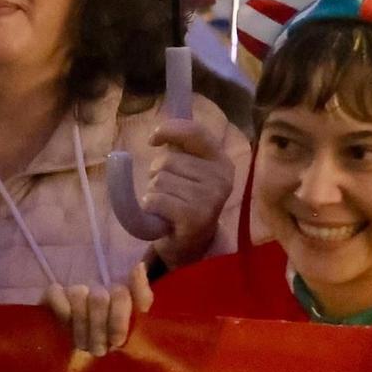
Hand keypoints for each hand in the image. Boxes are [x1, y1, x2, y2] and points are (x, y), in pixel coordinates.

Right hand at [43, 262, 152, 356]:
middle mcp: (98, 288)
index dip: (119, 318)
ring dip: (81, 325)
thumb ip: (141, 299)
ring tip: (82, 346)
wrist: (78, 359)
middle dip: (99, 328)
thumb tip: (138, 266)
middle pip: (99, 298)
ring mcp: (75, 290)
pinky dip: (62, 311)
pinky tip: (64, 328)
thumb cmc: (108, 343)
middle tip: (99, 351)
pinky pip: (56, 293)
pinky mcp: (53, 294)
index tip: (117, 342)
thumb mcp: (131, 329)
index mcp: (120, 295)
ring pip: (78, 294)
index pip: (122, 293)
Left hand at [145, 118, 233, 267]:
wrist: (189, 242)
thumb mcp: (186, 170)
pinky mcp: (196, 216)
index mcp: (220, 160)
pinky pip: (156, 200)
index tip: (153, 140)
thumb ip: (179, 148)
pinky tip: (162, 215)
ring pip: (159, 180)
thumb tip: (157, 134)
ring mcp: (211, 197)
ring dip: (153, 192)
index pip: (194, 132)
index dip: (169, 130)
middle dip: (156, 174)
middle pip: (167, 160)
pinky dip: (151, 207)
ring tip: (166, 204)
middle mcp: (221, 177)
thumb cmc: (182, 200)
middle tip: (168, 191)